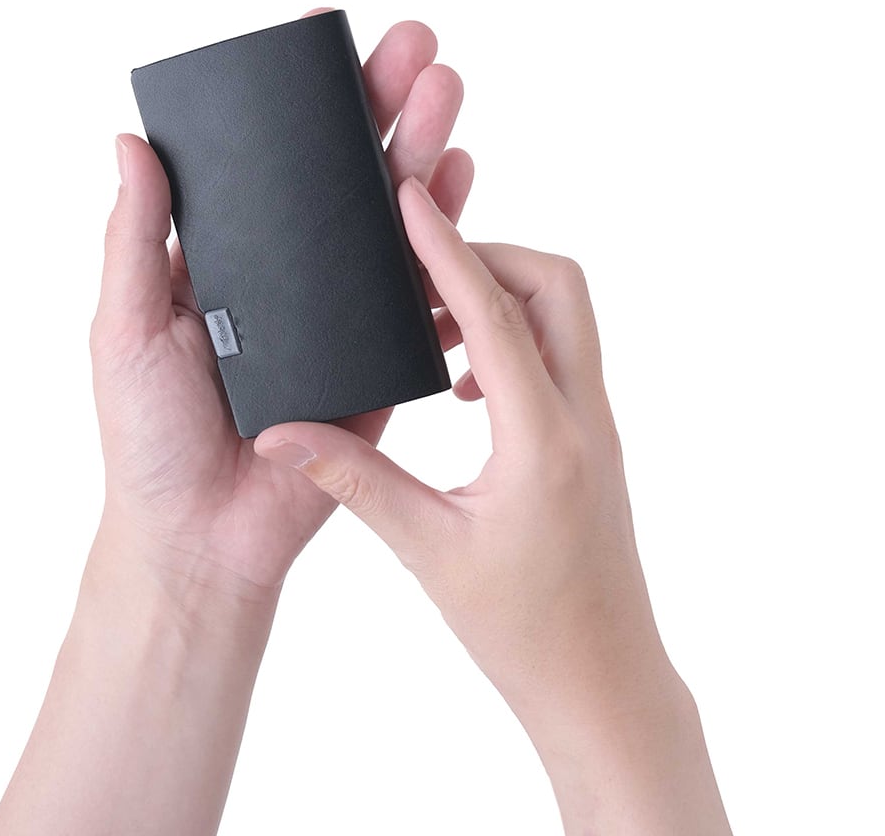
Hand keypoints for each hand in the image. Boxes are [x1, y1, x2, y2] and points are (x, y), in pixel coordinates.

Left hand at [89, 9, 472, 602]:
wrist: (203, 539)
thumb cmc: (148, 439)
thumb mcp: (123, 328)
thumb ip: (133, 239)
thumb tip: (128, 141)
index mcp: (227, 256)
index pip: (269, 160)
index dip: (299, 102)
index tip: (325, 37)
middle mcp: (290, 272)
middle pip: (342, 174)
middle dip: (380, 105)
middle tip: (415, 45)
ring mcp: (340, 311)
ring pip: (390, 216)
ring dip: (423, 150)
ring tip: (450, 94)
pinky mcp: (379, 355)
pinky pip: (422, 288)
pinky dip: (448, 237)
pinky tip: (464, 183)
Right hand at [252, 176, 731, 833]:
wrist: (604, 686)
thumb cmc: (524, 632)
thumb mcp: (428, 550)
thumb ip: (353, 478)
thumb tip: (280, 435)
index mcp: (541, 438)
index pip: (494, 312)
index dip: (447, 246)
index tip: (412, 198)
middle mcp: (582, 417)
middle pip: (555, 285)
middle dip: (488, 254)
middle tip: (416, 267)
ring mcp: (596, 426)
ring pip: (564, 314)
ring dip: (500, 295)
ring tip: (428, 324)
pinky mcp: (591, 439)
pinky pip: (559, 353)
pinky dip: (512, 336)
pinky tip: (461, 381)